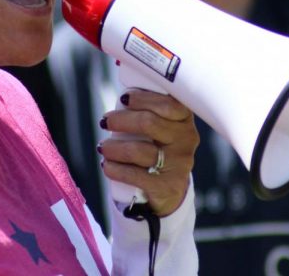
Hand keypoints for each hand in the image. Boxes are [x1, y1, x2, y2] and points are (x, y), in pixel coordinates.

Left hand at [98, 89, 198, 215]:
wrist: (170, 190)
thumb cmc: (159, 148)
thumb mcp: (161, 127)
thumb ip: (149, 111)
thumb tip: (122, 97)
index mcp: (184, 120)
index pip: (169, 104)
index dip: (143, 99)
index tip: (123, 99)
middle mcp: (186, 140)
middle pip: (149, 123)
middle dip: (121, 120)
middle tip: (104, 121)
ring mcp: (178, 164)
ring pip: (138, 150)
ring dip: (114, 147)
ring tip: (102, 147)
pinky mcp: (167, 185)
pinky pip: (135, 175)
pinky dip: (115, 169)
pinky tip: (106, 165)